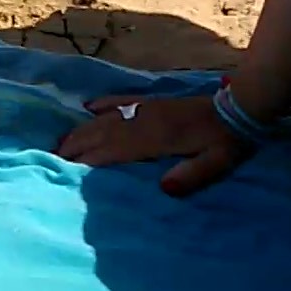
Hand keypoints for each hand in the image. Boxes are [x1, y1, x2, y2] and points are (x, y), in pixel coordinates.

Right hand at [56, 94, 255, 195]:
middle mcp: (145, 121)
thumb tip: (163, 190)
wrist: (238, 108)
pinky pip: (121, 101)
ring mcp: (147, 109)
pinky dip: (102, 104)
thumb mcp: (216, 163)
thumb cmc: (226, 141)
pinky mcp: (153, 103)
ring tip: (61, 141)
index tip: (66, 169)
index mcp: (157, 139)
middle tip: (52, 158)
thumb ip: (192, 176)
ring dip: (83, 129)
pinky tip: (88, 107)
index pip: (116, 150)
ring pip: (107, 118)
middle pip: (103, 133)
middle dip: (77, 145)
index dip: (90, 159)